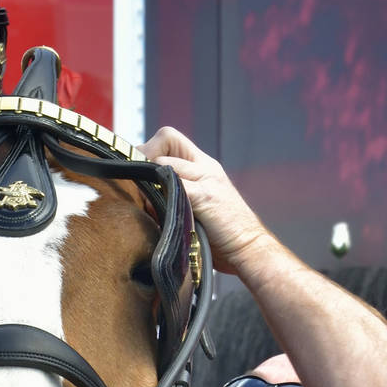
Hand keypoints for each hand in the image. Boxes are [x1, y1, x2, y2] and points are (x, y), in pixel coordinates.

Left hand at [138, 126, 268, 274]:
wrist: (250, 248)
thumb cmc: (222, 236)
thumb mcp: (197, 208)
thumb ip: (174, 197)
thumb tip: (141, 199)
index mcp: (204, 166)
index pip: (169, 138)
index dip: (149, 150)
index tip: (139, 172)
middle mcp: (206, 167)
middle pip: (166, 138)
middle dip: (144, 156)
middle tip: (135, 181)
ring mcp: (207, 179)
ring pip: (166, 162)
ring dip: (149, 179)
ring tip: (145, 201)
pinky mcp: (206, 197)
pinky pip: (175, 185)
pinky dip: (160, 195)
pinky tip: (156, 212)